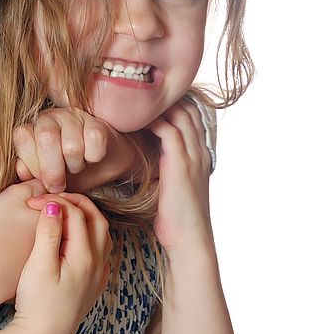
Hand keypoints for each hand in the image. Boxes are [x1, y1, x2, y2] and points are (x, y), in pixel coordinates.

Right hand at [10, 192, 111, 333]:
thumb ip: (48, 232)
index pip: (76, 213)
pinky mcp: (93, 284)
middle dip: (77, 202)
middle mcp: (97, 262)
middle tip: (55, 197)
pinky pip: (101, 251)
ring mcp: (97, 274)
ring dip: (87, 217)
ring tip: (66, 212)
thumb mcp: (39, 264)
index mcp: (84, 254)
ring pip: (102, 234)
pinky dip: (91, 236)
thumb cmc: (38, 302)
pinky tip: (78, 240)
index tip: (33, 201)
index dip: (55, 200)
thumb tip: (54, 205)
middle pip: (96, 218)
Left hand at [13, 107, 134, 193]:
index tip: (41, 181)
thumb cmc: (64, 173)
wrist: (97, 167)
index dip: (32, 163)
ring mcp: (72, 117)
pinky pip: (94, 140)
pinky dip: (93, 157)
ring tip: (75, 167)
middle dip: (52, 170)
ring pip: (72, 145)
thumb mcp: (42, 179)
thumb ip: (28, 173)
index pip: (23, 138)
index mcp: (30, 129)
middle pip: (47, 138)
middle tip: (57, 186)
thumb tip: (21, 171)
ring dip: (75, 165)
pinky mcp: (96, 123)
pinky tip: (90, 159)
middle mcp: (48, 118)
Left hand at [147, 99, 213, 252]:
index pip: (193, 115)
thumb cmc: (176, 218)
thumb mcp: (174, 186)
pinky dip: (152, 122)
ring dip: (157, 106)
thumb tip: (148, 160)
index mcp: (200, 154)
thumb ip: (167, 167)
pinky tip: (133, 120)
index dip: (174, 103)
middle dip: (166, 98)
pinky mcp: (181, 165)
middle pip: (189, 108)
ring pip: (180, 115)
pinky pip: (169, 132)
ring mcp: (193, 156)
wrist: (189, 240)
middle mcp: (200, 151)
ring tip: (133, 100)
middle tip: (138, 93)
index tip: (148, 99)